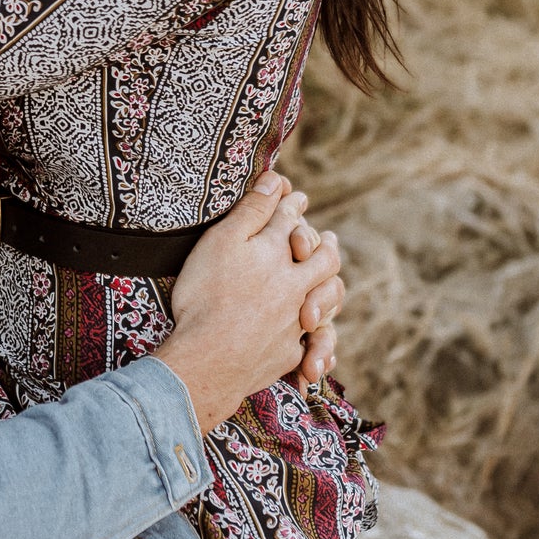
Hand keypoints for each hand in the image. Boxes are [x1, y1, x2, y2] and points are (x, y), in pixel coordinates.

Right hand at [156, 172, 343, 434]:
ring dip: (331, 289)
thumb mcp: (222, 242)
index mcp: (277, 253)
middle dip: (327, 246)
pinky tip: (313, 341)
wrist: (208, 358)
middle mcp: (294, 285)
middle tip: (329, 239)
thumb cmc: (206, 295)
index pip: (290, 220)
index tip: (296, 196)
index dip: (293, 204)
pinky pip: (311, 346)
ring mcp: (295, 320)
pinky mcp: (289, 354)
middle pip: (324, 260)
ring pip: (328, 301)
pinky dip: (317, 343)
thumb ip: (252, 212)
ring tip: (330, 282)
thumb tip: (277, 180)